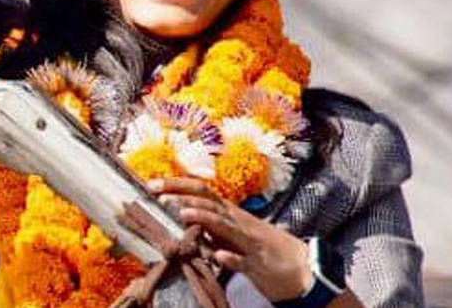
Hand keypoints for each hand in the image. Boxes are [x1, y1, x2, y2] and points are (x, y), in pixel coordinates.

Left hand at [150, 177, 313, 302]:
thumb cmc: (261, 248)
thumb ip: (211, 224)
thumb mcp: (233, 232)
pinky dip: (230, 258)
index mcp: (230, 214)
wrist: (299, 267)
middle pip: (210, 202)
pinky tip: (217, 256)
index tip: (152, 183)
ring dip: (204, 219)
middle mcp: (238, 222)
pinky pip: (242, 261)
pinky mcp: (257, 264)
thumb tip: (184, 215)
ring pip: (225, 227)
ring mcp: (248, 242)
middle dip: (183, 196)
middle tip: (157, 193)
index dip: (178, 185)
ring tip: (183, 214)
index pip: (203, 191)